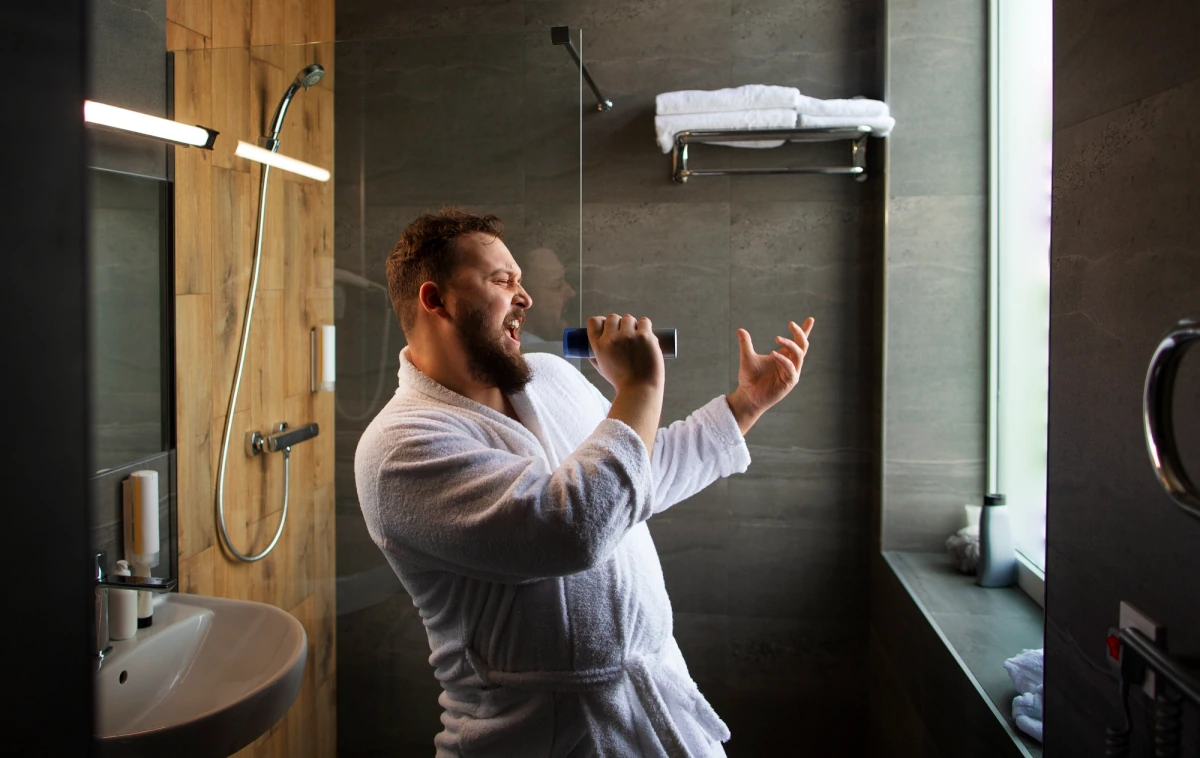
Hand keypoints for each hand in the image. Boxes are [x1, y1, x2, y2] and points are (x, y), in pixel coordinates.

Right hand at [587, 314, 665, 391]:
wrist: (640, 390)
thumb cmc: (621, 381)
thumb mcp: (602, 369)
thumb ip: (596, 358)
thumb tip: (589, 353)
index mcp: (599, 346)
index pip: (594, 321)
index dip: (602, 321)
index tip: (608, 326)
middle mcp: (611, 339)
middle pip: (613, 317)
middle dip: (619, 323)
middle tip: (626, 333)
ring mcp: (628, 336)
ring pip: (629, 318)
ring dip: (633, 325)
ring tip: (637, 337)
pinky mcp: (644, 336)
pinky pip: (644, 321)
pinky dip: (645, 326)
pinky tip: (646, 334)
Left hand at [727, 318, 813, 433]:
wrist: (747, 396)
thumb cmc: (750, 378)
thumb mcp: (747, 358)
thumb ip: (746, 344)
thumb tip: (740, 329)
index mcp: (784, 356)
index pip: (797, 342)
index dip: (804, 331)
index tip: (810, 319)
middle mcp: (790, 364)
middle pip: (802, 346)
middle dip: (800, 334)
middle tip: (791, 324)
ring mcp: (791, 373)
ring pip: (799, 356)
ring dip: (790, 345)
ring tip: (777, 338)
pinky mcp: (789, 382)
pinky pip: (790, 369)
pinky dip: (783, 360)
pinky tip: (773, 354)